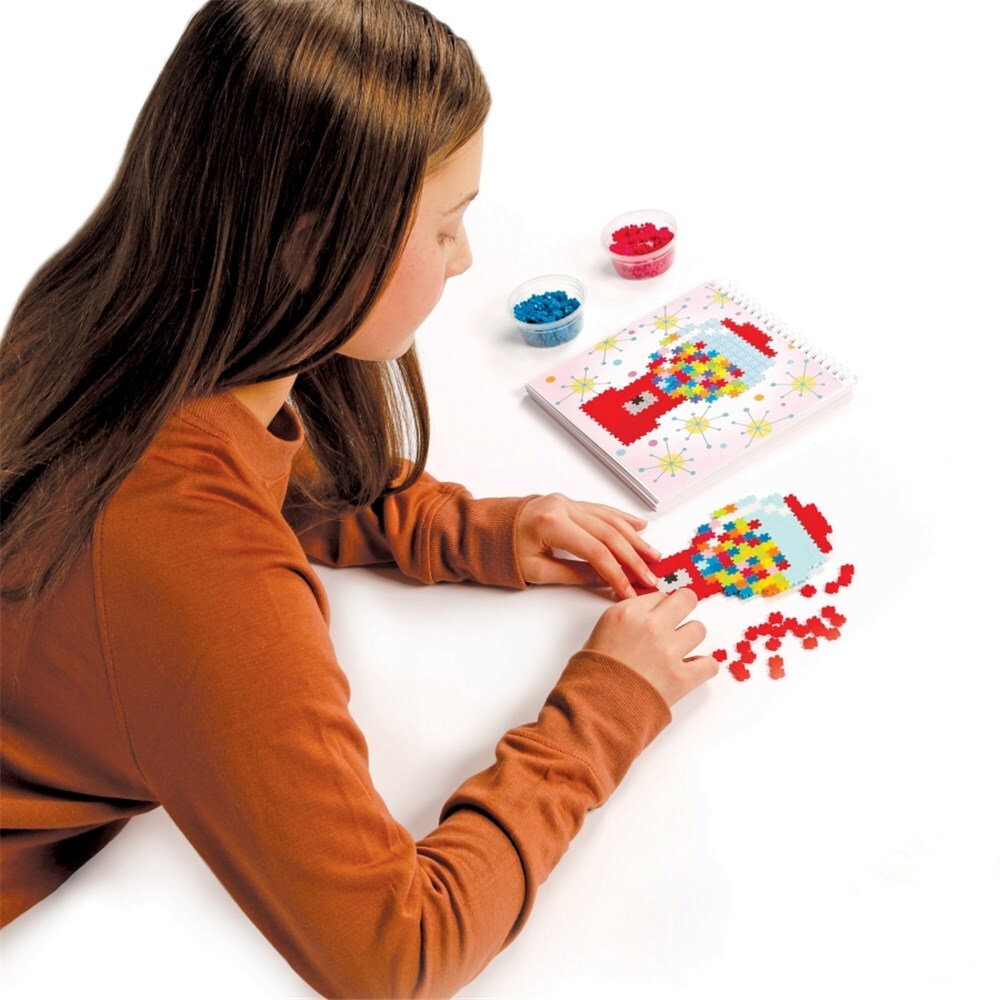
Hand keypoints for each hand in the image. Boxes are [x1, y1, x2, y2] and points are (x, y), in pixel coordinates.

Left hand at [515, 493, 661, 599]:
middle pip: (608, 533)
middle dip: (632, 558)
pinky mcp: (566, 502)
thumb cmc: (501, 551)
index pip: (596, 551)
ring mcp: (565, 502)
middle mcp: (562, 507)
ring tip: (652, 556)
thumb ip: (574, 574)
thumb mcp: (536, 570)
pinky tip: (639, 527)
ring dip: (633, 538)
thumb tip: (605, 580)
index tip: (629, 591)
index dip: (616, 573)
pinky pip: (600, 510)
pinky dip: (621, 519)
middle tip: (649, 577)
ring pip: (608, 520)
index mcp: (552, 523)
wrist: (480, 529)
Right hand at [583, 588, 717, 706]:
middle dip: (684, 610)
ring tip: (679, 652)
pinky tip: (691, 671)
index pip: (659, 596)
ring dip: (691, 640)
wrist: (594, 710)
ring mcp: (668, 651)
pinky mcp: (681, 677)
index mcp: (627, 613)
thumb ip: (626, 620)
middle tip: (678, 624)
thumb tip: (647, 619)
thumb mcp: (599, 634)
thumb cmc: (592, 676)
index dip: (660, 608)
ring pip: (699, 630)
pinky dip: (703, 668)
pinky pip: (709, 664)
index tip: (658, 618)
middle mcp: (650, 626)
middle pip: (686, 600)